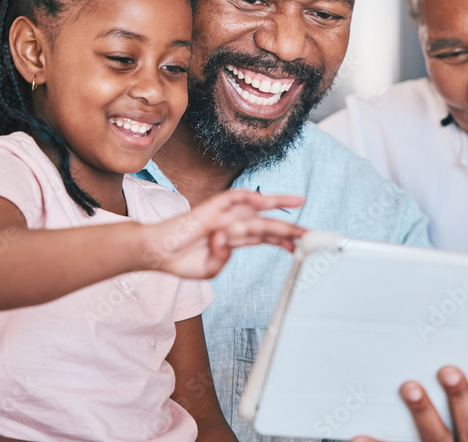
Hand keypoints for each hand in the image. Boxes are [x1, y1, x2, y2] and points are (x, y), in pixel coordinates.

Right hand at [142, 189, 304, 277]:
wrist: (157, 253)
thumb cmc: (181, 261)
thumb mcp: (210, 270)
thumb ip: (222, 259)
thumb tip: (227, 239)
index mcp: (235, 239)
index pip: (264, 236)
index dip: (282, 239)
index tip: (299, 246)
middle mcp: (233, 224)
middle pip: (267, 223)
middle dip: (290, 227)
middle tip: (310, 231)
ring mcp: (224, 215)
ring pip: (256, 207)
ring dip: (278, 203)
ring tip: (299, 200)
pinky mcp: (211, 208)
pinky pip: (232, 198)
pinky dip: (247, 197)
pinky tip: (263, 199)